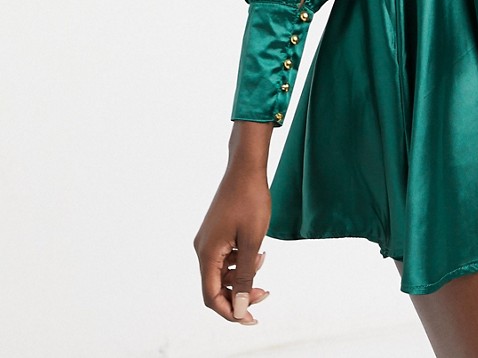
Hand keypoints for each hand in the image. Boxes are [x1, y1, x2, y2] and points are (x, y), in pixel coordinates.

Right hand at [194, 164, 271, 324]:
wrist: (246, 167)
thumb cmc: (250, 200)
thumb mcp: (252, 242)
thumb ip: (244, 277)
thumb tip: (239, 308)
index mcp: (207, 253)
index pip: (212, 297)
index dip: (230, 312)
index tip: (251, 318)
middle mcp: (202, 248)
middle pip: (216, 286)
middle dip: (239, 294)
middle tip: (264, 294)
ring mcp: (208, 239)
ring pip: (222, 272)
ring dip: (242, 276)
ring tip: (263, 261)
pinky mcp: (216, 232)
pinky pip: (225, 257)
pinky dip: (241, 261)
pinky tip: (257, 252)